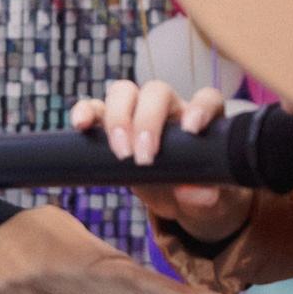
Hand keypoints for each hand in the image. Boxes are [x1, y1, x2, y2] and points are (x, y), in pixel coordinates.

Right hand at [71, 82, 252, 243]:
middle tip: (144, 158)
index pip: (205, 99)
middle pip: (157, 92)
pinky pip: (96, 108)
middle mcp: (171, 109)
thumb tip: (194, 193)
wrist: (178, 199)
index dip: (199, 107)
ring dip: (117, 117)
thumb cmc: (199, 191)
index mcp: (202, 120)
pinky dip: (86, 111)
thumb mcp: (211, 201)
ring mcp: (139, 113)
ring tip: (119, 151)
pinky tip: (81, 125)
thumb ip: (207, 198)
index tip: (192, 129)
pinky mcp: (113, 126)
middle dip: (147, 121)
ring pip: (124, 92)